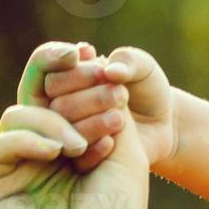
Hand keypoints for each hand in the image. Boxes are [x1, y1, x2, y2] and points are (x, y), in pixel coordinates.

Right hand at [0, 43, 150, 208]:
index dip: (69, 68)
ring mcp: (11, 168)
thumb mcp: (122, 152)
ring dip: (57, 121)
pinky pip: (1, 144)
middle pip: (36, 95)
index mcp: (67, 142)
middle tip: (91, 69)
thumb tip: (89, 57)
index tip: (91, 52)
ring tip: (84, 146)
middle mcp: (37, 151)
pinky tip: (58, 151)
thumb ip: (104, 108)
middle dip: (64, 80)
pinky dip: (30, 139)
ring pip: (19, 114)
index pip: (60, 94)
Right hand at [37, 44, 177, 171]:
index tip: (83, 52)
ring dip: (91, 106)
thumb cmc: (148, 91)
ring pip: (61, 117)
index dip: (56, 56)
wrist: (164, 125)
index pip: (43, 63)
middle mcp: (55, 103)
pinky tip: (114, 136)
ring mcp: (62, 131)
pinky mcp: (75, 156)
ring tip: (121, 103)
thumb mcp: (144, 68)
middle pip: (51, 89)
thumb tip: (110, 71)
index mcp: (62, 76)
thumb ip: (129, 61)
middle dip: (82, 80)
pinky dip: (95, 140)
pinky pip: (74, 149)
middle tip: (119, 87)